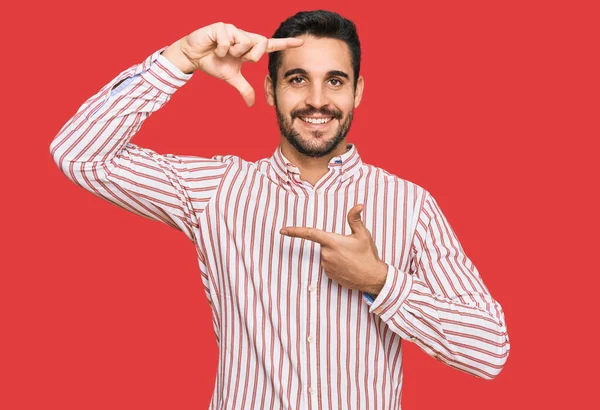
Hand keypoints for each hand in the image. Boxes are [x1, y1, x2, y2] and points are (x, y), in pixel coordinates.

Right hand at [163, 22, 303, 105]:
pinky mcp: (222, 26)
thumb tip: (251, 104)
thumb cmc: (213, 62)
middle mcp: (244, 36)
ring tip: (222, 51)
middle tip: (236, 58)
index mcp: (249, 47)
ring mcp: (234, 30)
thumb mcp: (231, 78)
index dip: (286, 43)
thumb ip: (244, 88)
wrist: (193, 56)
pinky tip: (214, 47)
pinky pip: (228, 40)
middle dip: (249, 55)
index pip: (271, 45)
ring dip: (232, 52)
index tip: (301, 42)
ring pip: (244, 42)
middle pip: (260, 44)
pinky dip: (220, 48)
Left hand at [280, 205, 387, 294]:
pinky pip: (328, 265)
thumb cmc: (368, 255)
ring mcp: (326, 266)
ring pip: (326, 255)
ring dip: (335, 254)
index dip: (294, 231)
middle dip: (334, 243)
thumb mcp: (363, 234)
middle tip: (350, 248)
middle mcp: (326, 254)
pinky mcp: (328, 275)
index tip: (283, 230)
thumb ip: (355, 219)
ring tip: (351, 258)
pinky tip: (348, 266)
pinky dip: (336, 264)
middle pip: (324, 244)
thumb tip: (358, 205)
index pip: (310, 233)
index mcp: (332, 242)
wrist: (372, 278)